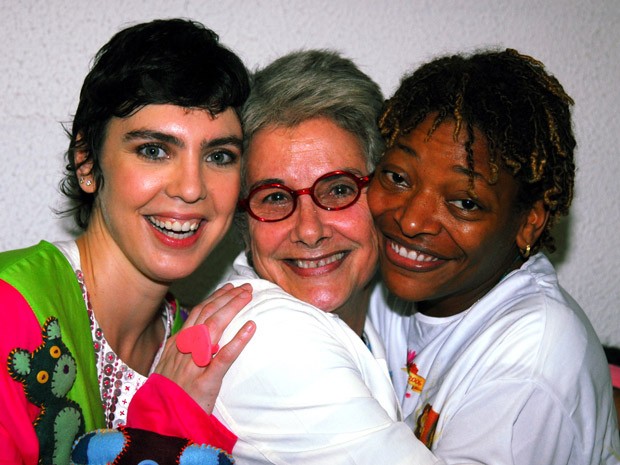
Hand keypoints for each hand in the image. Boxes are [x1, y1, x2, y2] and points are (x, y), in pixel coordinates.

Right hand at [155, 283, 254, 412]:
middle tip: (245, 288)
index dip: (215, 298)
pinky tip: (251, 328)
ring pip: (213, 328)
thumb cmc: (168, 397)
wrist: (160, 425)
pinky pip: (223, 358)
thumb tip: (198, 335)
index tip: (229, 288)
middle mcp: (183, 350)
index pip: (197, 314)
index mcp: (177, 346)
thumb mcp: (170, 369)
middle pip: (207, 315)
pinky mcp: (205, 383)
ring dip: (232, 309)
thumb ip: (183, 351)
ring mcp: (193, 365)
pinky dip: (238, 340)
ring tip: (248, 297)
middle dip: (227, 298)